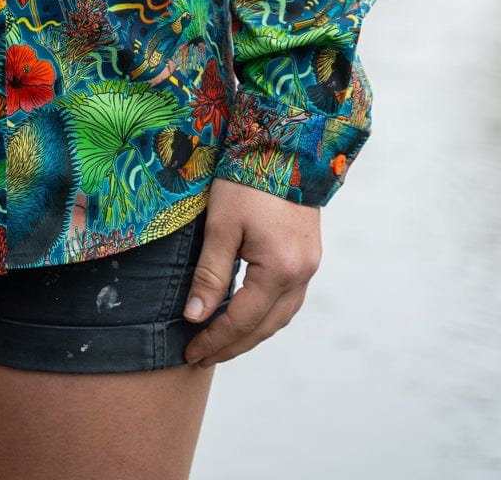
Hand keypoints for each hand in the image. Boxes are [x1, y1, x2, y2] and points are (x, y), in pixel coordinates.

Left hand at [182, 176, 320, 365]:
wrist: (285, 144)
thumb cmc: (246, 180)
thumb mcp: (221, 226)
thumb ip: (210, 274)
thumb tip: (195, 317)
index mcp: (279, 269)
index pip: (242, 320)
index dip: (214, 339)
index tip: (190, 352)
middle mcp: (301, 275)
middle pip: (264, 327)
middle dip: (232, 345)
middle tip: (201, 357)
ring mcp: (310, 266)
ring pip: (280, 317)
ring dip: (251, 334)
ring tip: (221, 343)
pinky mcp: (309, 256)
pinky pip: (289, 300)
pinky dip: (266, 314)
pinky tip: (247, 315)